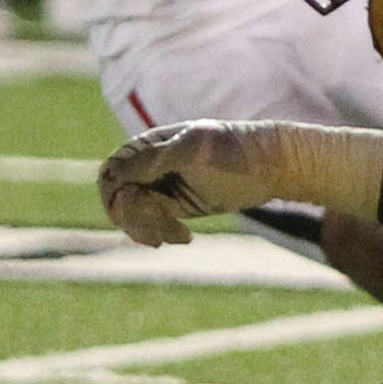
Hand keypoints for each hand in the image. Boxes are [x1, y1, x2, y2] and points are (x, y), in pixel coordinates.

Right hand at [97, 118, 382, 246]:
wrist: (270, 166)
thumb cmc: (234, 149)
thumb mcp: (195, 148)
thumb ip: (156, 158)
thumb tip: (118, 172)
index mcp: (149, 145)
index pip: (112, 171)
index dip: (113, 193)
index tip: (132, 208)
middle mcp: (151, 165)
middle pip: (120, 198)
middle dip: (137, 217)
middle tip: (161, 230)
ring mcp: (163, 186)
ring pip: (136, 215)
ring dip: (150, 230)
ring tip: (181, 236)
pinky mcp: (177, 206)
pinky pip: (155, 225)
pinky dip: (163, 235)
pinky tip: (187, 238)